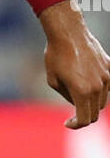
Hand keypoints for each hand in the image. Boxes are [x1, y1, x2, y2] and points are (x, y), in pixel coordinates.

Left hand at [41, 0, 109, 127]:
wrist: (68, 32)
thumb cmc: (55, 56)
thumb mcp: (54, 81)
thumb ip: (67, 97)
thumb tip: (77, 104)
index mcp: (81, 92)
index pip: (85, 120)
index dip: (76, 125)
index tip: (68, 122)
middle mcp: (97, 86)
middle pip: (95, 112)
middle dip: (83, 115)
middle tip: (72, 113)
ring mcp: (106, 76)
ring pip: (102, 100)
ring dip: (91, 102)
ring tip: (75, 91)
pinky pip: (107, 86)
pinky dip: (99, 89)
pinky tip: (86, 81)